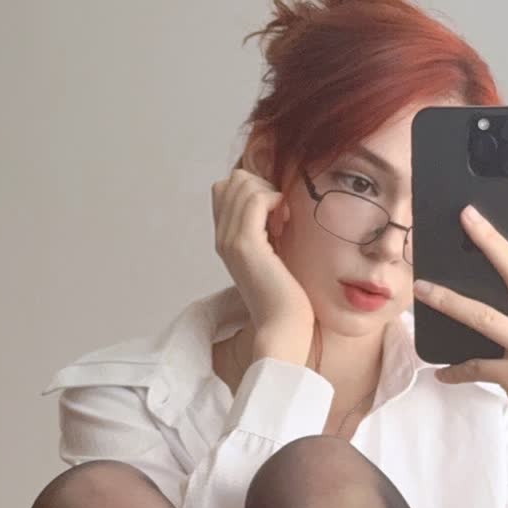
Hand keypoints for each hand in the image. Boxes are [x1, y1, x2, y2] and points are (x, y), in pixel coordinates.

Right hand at [210, 166, 313, 344]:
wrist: (282, 326)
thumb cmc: (285, 297)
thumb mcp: (273, 256)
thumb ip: (267, 232)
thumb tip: (278, 205)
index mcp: (226, 240)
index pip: (225, 188)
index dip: (253, 188)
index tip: (275, 213)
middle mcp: (222, 238)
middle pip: (232, 180)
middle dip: (262, 185)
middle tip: (281, 215)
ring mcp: (230, 240)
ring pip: (242, 184)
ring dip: (270, 192)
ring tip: (284, 220)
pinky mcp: (245, 245)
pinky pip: (255, 199)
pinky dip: (275, 199)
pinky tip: (285, 221)